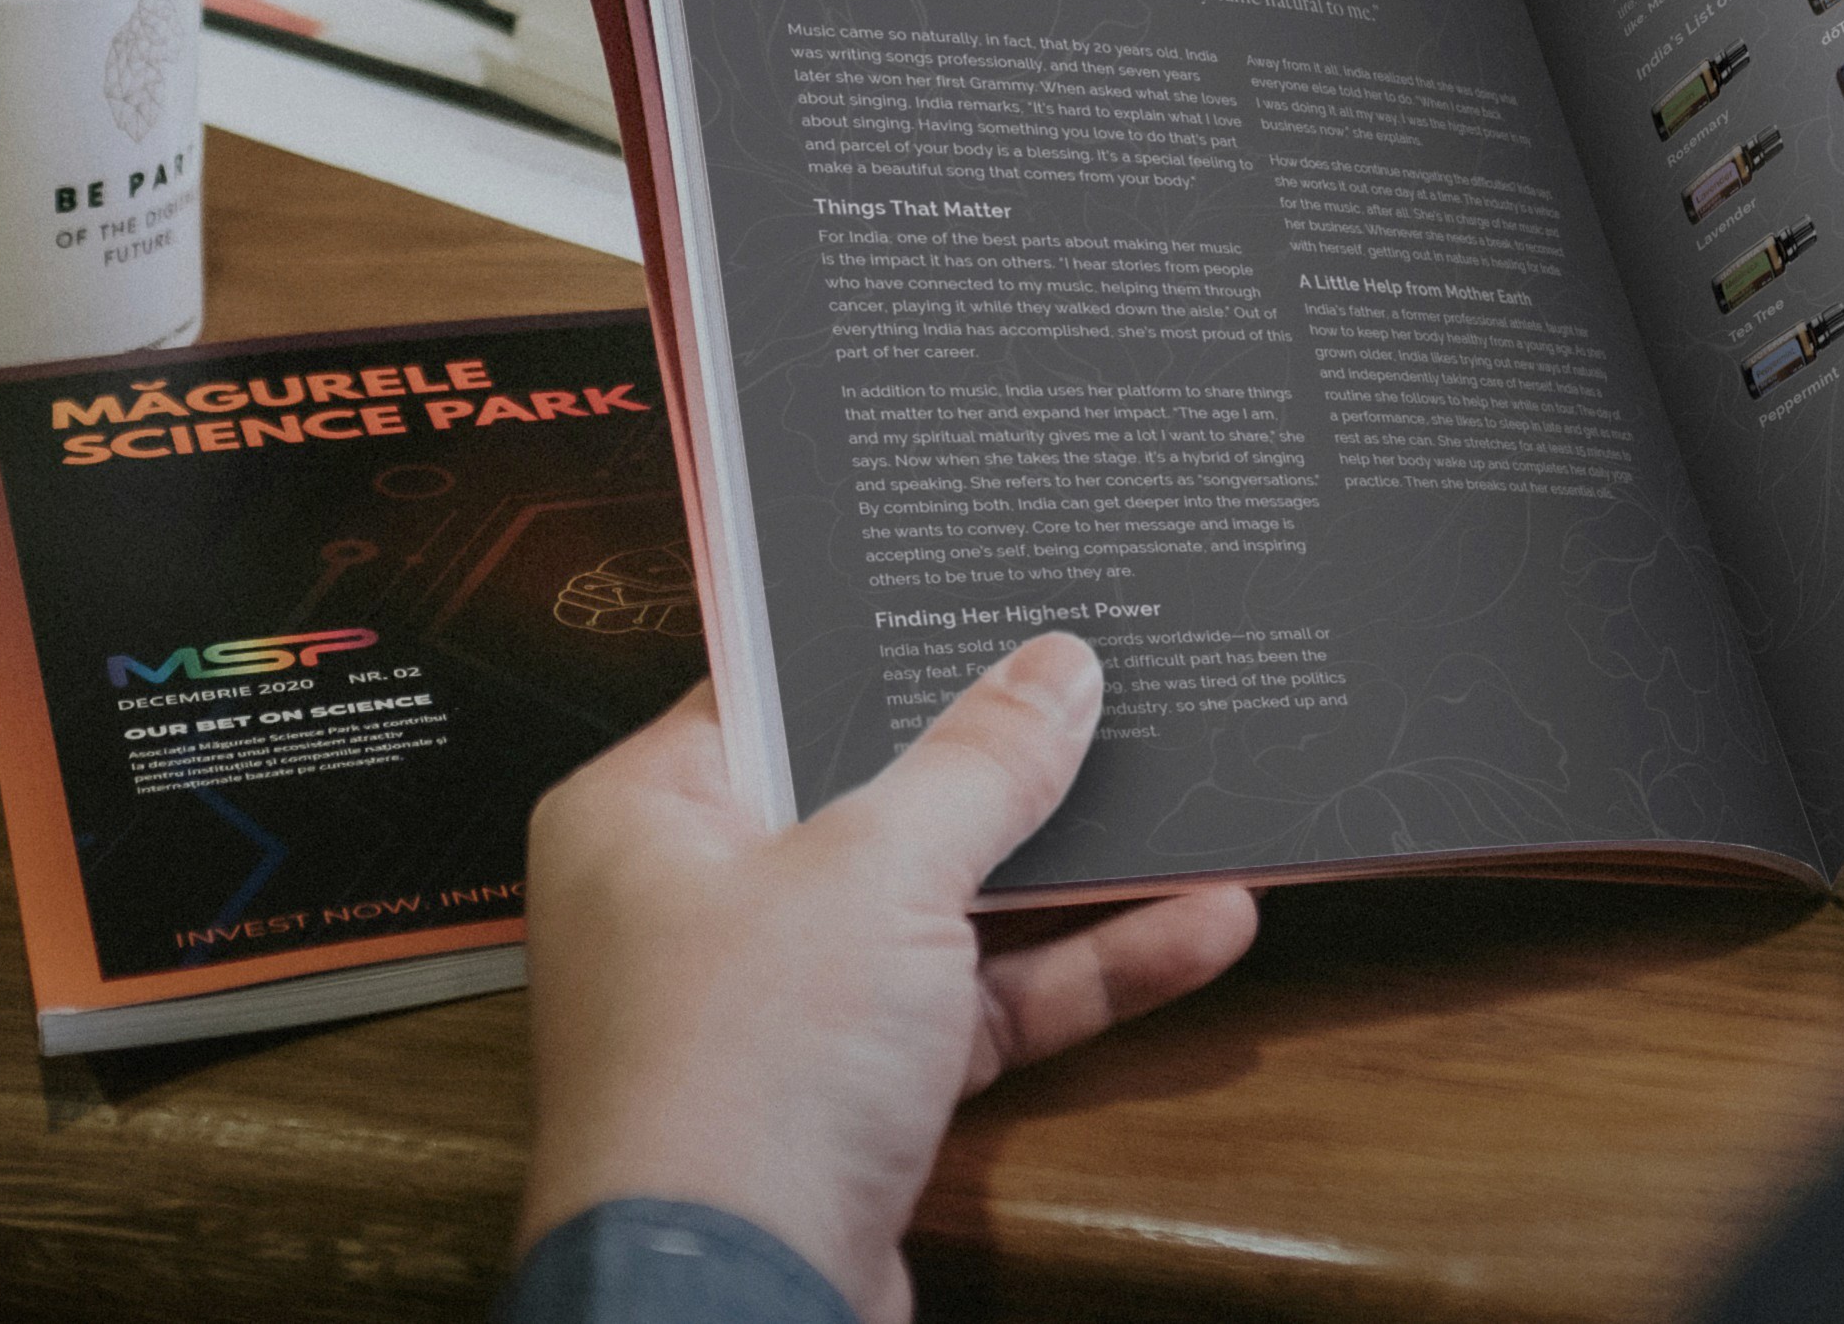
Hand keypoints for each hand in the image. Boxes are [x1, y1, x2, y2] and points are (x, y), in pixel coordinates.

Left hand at [519, 637, 1257, 1323]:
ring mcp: (783, 1004)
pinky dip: (1079, 969)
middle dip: (1007, 758)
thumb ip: (978, 764)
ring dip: (1072, 867)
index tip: (997, 591)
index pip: (774, 686)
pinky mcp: (856, 1094)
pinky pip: (980, 1004)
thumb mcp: (878, 874)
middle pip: (875, 794)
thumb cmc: (740, 1080)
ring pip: (945, 904)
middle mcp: (700, 899)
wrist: (735, 1311)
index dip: (890, 640)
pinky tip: (1196, 925)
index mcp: (647, 813)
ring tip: (1196, 794)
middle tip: (1116, 676)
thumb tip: (1054, 667)